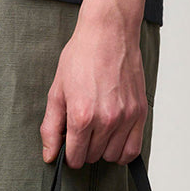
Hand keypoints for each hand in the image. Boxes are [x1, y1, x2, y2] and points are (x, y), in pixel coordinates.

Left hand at [40, 12, 148, 169]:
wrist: (109, 32)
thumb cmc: (82, 57)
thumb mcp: (57, 92)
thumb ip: (51, 128)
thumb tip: (49, 156)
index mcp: (82, 116)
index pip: (75, 158)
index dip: (69, 154)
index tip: (70, 144)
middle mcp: (106, 120)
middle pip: (93, 158)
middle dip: (85, 148)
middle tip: (83, 130)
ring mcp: (126, 117)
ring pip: (112, 156)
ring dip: (103, 149)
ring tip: (99, 131)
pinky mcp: (140, 113)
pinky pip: (133, 150)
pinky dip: (122, 150)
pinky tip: (114, 138)